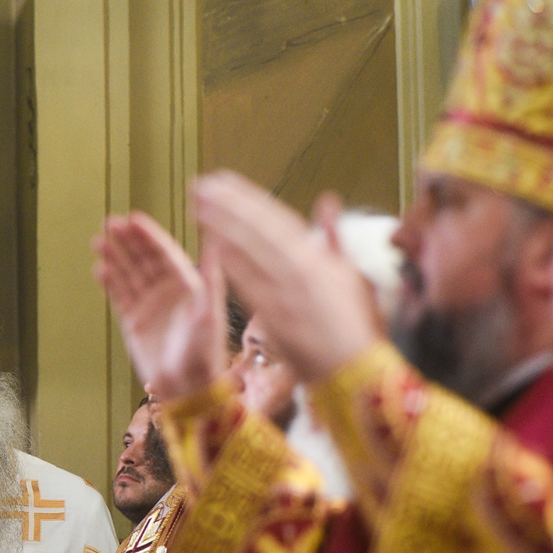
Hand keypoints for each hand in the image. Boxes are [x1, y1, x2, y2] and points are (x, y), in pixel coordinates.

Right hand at [94, 212, 226, 401]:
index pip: (164, 253)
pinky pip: (119, 296)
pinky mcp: (134, 322)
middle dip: (127, 240)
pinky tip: (100, 268)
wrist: (187, 387)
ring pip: (129, 274)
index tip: (133, 219)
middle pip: (144, 259)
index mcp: (188, 285)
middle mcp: (168, 292)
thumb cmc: (204, 352)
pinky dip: (110, 282)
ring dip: (115, 257)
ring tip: (98, 241)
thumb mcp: (210, 311)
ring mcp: (150, 306)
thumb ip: (211, 276)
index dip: (148, 235)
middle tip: (110, 222)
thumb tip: (218, 244)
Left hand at [193, 171, 379, 381]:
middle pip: (256, 228)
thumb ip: (335, 236)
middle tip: (200, 185)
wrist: (354, 371)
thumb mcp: (352, 274)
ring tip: (196, 207)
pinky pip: (249, 284)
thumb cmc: (356, 326)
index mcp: (317, 256)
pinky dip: (230, 264)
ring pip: (248, 252)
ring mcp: (287, 291)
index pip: (275, 217)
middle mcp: (301, 268)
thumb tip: (328, 202)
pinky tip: (209, 246)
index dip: (246, 197)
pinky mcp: (275, 316)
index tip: (224, 181)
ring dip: (220, 227)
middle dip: (226, 204)